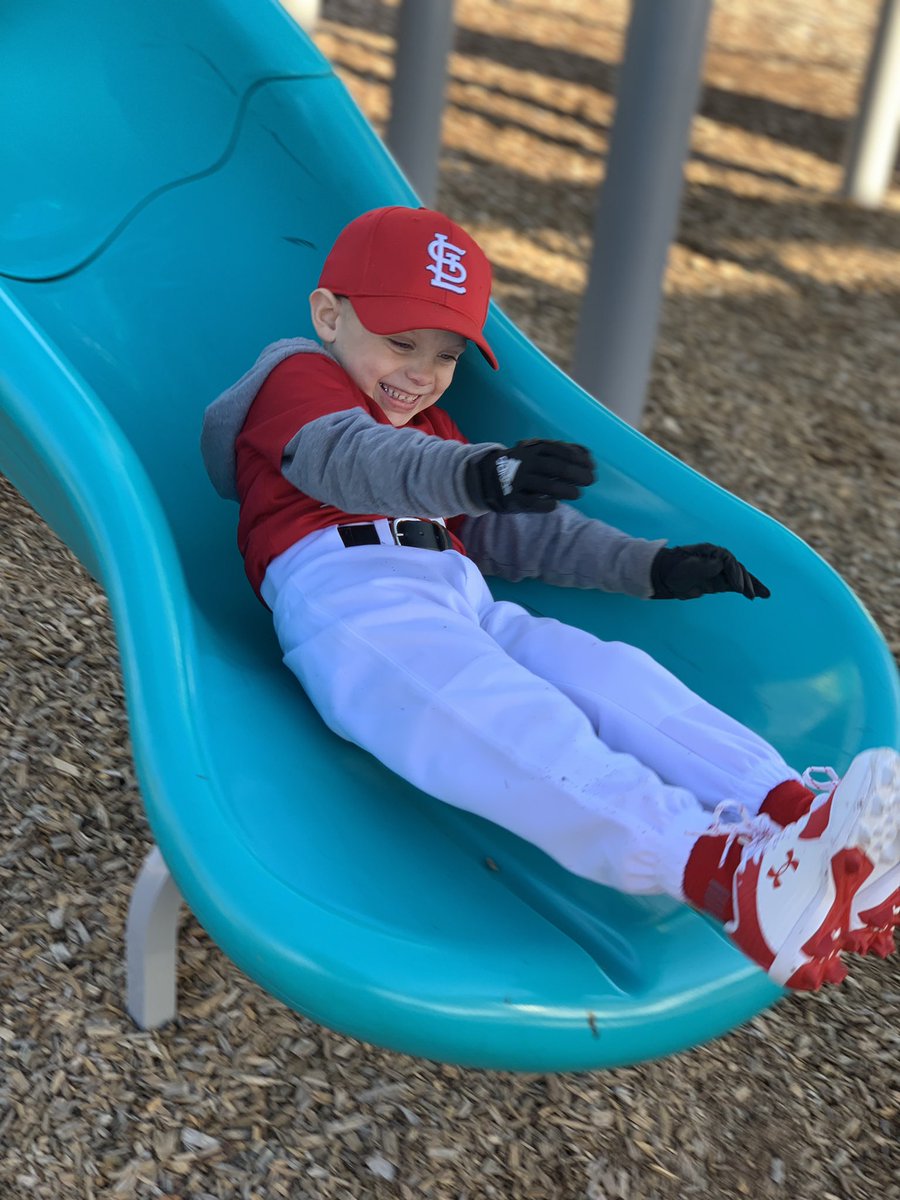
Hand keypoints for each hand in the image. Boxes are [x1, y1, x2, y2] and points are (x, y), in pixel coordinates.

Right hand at [465, 439, 595, 513]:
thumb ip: (559, 451)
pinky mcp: (512, 499)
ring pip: (548, 486)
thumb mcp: (535, 453)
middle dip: (578, 474)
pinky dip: (549, 504)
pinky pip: (535, 503)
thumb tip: (588, 453)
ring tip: (577, 494)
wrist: (487, 479)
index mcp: (531, 449)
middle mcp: (524, 463)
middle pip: (557, 467)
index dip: (579, 458)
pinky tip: (555, 503)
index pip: (560, 450)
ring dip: (567, 490)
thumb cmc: (522, 466)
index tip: (592, 466)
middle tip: (590, 480)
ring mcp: (517, 481)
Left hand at [650, 543, 770, 599]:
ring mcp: (720, 571)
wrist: (665, 577)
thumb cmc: (674, 569)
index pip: (728, 561)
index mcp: (711, 552)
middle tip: (750, 595)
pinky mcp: (719, 582)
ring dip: (752, 586)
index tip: (736, 588)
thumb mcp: (687, 567)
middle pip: (737, 569)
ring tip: (765, 595)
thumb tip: (720, 564)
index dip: (734, 574)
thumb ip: (704, 566)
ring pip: (741, 577)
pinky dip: (747, 589)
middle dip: (746, 582)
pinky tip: (759, 595)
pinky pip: (737, 585)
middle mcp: (718, 560)